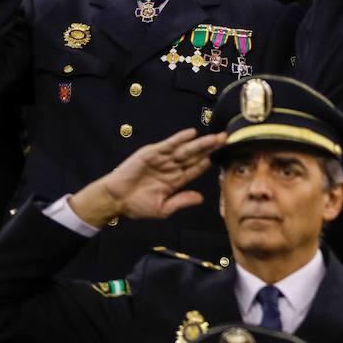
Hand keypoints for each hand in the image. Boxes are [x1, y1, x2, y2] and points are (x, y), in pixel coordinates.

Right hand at [67, 128, 226, 227]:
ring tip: (216, 137)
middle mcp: (172, 167)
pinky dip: (180, 138)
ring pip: (186, 149)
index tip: (225, 156)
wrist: (116, 199)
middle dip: (211, 148)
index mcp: (176, 181)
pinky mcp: (152, 153)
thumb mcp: (163, 208)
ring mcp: (163, 159)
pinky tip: (192, 134)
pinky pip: (169, 144)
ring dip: (201, 142)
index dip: (210, 162)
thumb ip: (181, 201)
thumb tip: (201, 199)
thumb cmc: (137, 205)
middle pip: (195, 156)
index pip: (197, 169)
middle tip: (227, 139)